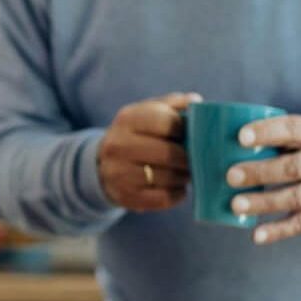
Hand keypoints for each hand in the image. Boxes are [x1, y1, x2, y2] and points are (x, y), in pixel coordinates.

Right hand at [99, 92, 200, 210]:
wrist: (103, 165)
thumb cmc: (137, 135)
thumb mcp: (148, 112)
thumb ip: (174, 104)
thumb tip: (197, 102)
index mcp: (127, 119)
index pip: (166, 121)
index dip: (185, 129)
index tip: (191, 134)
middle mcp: (118, 145)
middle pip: (169, 153)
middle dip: (189, 157)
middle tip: (196, 158)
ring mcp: (119, 173)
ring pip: (168, 177)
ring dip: (184, 176)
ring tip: (186, 172)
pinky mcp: (125, 196)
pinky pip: (164, 198)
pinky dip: (178, 194)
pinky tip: (177, 187)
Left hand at [225, 114, 300, 244]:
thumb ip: (279, 136)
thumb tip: (226, 141)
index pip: (294, 129)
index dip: (267, 131)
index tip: (241, 136)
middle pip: (293, 168)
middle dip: (260, 172)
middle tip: (230, 175)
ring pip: (295, 197)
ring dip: (264, 202)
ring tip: (236, 204)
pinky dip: (279, 231)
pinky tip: (256, 235)